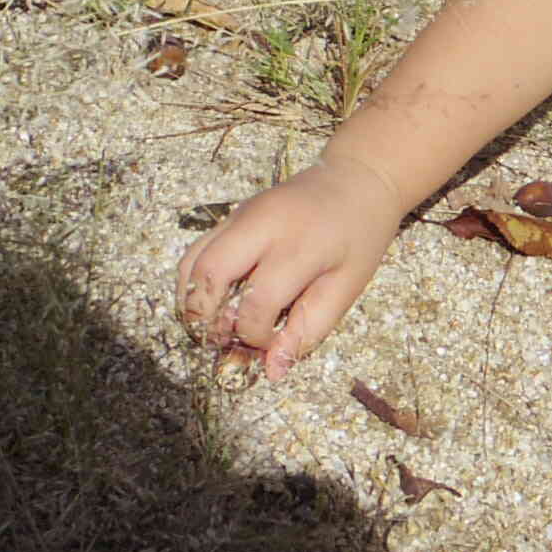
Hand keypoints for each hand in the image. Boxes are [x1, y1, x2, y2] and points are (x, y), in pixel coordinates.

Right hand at [177, 160, 405, 377]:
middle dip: (205, 319)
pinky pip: (196, 249)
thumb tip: (272, 371)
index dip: (255, 335)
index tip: (269, 341)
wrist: (356, 180)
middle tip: (220, 340)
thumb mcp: (346, 286)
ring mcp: (241, 215)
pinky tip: (211, 301)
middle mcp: (262, 225)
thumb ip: (308, 329)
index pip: (256, 302)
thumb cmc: (359, 236)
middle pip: (210, 276)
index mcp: (300, 246)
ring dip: (192, 302)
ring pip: (192, 262)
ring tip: (211, 325)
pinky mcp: (231, 215)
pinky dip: (194, 281)